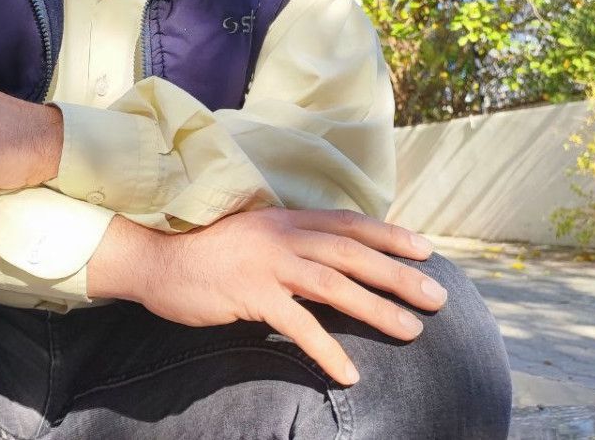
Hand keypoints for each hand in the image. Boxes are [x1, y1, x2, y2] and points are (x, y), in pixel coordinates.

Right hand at [89, 208, 446, 385]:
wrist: (156, 259)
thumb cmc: (206, 252)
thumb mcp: (254, 237)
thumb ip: (289, 243)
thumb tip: (329, 260)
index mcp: (285, 219)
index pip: (348, 223)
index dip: (389, 234)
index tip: (425, 250)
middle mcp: (282, 235)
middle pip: (353, 252)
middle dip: (399, 274)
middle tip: (438, 296)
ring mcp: (266, 263)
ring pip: (335, 283)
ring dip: (378, 309)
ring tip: (412, 332)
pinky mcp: (250, 294)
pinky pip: (298, 325)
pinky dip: (328, 350)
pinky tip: (350, 374)